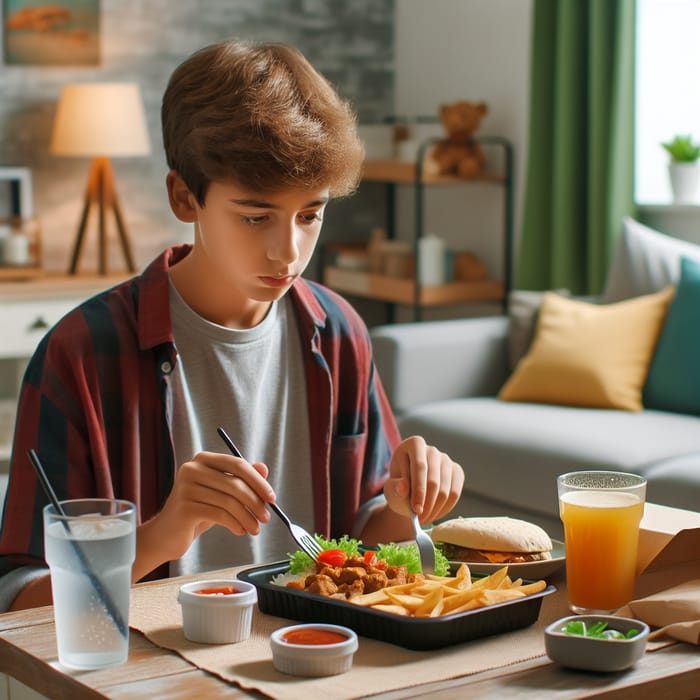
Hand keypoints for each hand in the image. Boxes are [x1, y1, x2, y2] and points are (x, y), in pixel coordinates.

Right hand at [139, 451, 274, 564]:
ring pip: (229, 501)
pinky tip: (240, 531)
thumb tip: (264, 468)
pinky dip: (235, 524)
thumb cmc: (198, 510)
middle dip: (255, 502)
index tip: (272, 498)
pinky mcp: (184, 507)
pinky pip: (219, 515)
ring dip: (247, 517)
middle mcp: (192, 468)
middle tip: (267, 518)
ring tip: (255, 529)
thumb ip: (241, 479)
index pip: (237, 464)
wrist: (168, 534)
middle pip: (234, 483)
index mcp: (203, 459)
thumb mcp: (222, 493)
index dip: (258, 481)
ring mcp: (186, 487)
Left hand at [383, 436, 463, 523]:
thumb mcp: (390, 488)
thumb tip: (403, 488)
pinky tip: (435, 514)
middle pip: (434, 480)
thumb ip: (394, 487)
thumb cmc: (398, 487)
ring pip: (445, 489)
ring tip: (424, 519)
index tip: (415, 510)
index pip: (420, 467)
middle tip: (420, 519)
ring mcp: (446, 460)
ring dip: (435, 509)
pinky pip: (455, 493)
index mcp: (413, 444)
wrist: (409, 492)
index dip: (418, 490)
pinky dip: (445, 508)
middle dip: (427, 503)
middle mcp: (431, 449)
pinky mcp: (456, 471)